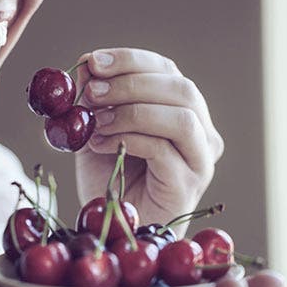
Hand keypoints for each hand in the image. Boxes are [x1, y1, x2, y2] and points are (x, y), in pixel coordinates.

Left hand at [74, 48, 224, 231]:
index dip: (130, 60)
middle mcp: (201, 131)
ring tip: (96, 122)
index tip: (93, 61)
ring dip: (132, 111)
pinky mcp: (188, 184)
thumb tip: (86, 66)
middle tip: (91, 92)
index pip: (166, 69)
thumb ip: (93, 100)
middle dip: (131, 83)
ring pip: (181, 117)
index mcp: (181, 108)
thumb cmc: (110, 177)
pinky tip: (101, 144)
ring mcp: (200, 159)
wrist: (115, 226)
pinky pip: (164, 150)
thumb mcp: (95, 128)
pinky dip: (128, 139)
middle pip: (181, 88)